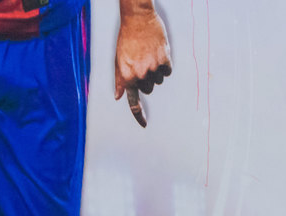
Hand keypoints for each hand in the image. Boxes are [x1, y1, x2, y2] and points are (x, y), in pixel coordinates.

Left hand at [115, 4, 172, 127]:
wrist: (138, 19)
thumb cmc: (126, 38)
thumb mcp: (118, 60)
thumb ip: (120, 80)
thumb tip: (118, 96)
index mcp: (127, 76)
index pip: (133, 101)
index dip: (138, 115)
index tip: (144, 125)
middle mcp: (141, 75)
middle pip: (148, 89)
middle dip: (146, 80)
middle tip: (141, 63)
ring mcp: (154, 68)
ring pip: (158, 80)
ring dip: (155, 71)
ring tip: (148, 55)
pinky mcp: (165, 61)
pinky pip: (167, 71)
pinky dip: (164, 64)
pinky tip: (157, 53)